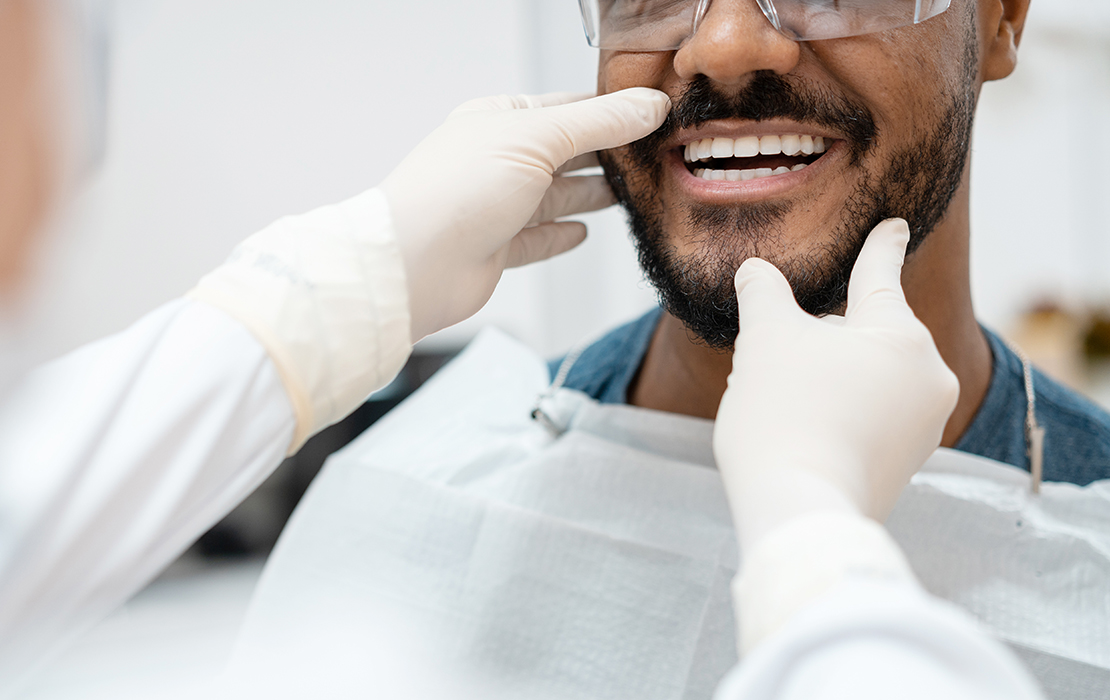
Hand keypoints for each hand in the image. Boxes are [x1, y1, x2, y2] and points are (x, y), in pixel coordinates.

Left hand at [381, 89, 669, 341]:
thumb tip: (649, 107)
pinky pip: (537, 239)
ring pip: (554, 196)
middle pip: (562, 154)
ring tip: (628, 192)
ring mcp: (495, 206)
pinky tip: (582, 233)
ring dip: (589, 194)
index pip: (565, 108)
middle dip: (603, 155)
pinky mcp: (495, 249)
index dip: (608, 111)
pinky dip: (561, 234)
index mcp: (498, 120)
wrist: (415, 264)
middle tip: (648, 156)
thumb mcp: (538, 138)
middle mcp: (496, 161)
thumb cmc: (457, 191)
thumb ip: (599, 123)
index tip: (649, 116)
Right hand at [713, 219, 958, 551]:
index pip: (881, 274)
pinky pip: (872, 416)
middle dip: (825, 335)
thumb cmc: (785, 413)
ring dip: (829, 375)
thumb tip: (754, 271)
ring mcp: (923, 425)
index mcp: (902, 334)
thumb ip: (763, 294)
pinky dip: (840, 411)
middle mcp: (928, 376)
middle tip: (779, 358)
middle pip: (867, 332)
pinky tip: (804, 429)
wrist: (799, 509)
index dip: (880, 246)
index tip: (896, 225)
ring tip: (785, 402)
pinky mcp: (907, 463)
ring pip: (868, 375)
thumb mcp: (765, 339)